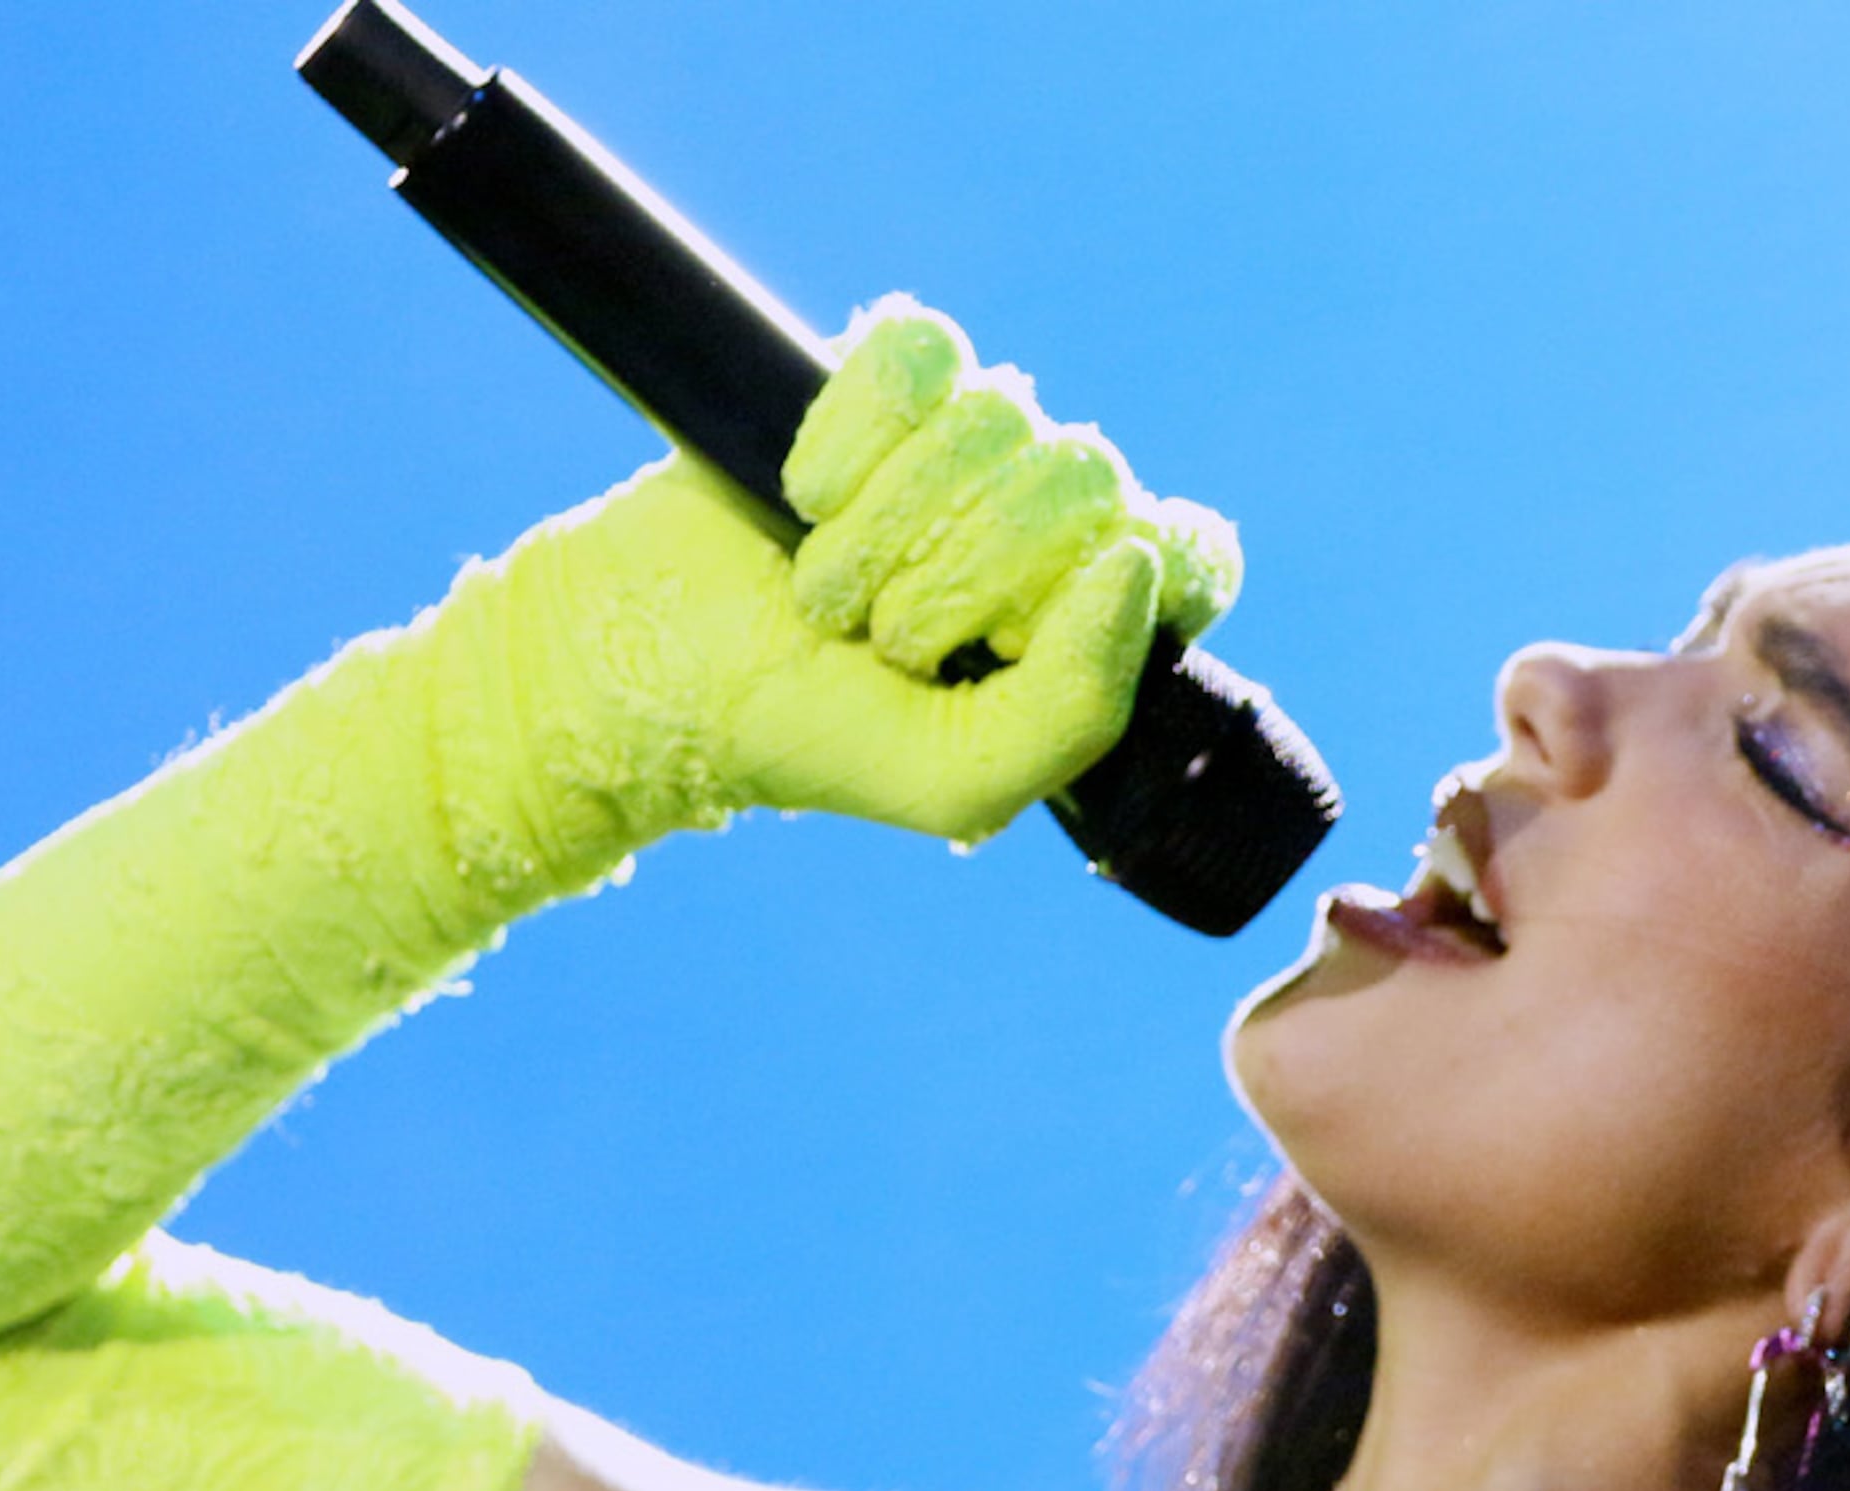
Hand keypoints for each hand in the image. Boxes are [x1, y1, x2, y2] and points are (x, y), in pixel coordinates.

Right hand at [498, 297, 1240, 849]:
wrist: (656, 671)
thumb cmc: (810, 735)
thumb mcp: (961, 780)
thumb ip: (1080, 708)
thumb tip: (1131, 565)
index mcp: (1090, 618)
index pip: (1192, 552)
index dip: (1107, 588)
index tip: (1012, 643)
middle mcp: (1048, 520)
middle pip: (1084, 477)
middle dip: (965, 574)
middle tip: (888, 640)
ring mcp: (968, 441)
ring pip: (997, 414)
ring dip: (889, 527)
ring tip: (826, 591)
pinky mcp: (885, 378)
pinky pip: (921, 350)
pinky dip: (851, 432)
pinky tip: (803, 495)